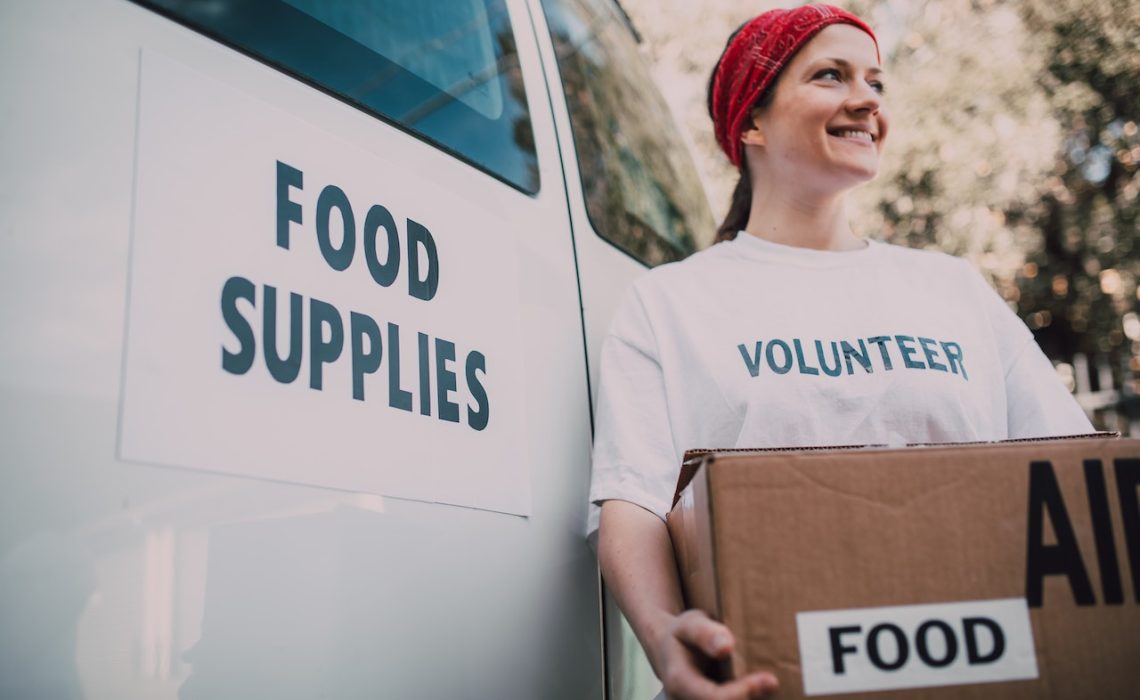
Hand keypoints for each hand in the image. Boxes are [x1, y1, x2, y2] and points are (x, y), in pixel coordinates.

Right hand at [656, 610, 778, 699]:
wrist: (670, 649)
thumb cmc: (682, 634)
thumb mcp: (689, 623)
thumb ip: (705, 633)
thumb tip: (726, 647)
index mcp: (679, 682)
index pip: (714, 699)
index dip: (744, 693)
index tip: (770, 680)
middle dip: (753, 699)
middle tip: (775, 684)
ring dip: (753, 699)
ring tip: (769, 685)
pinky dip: (750, 697)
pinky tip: (761, 688)